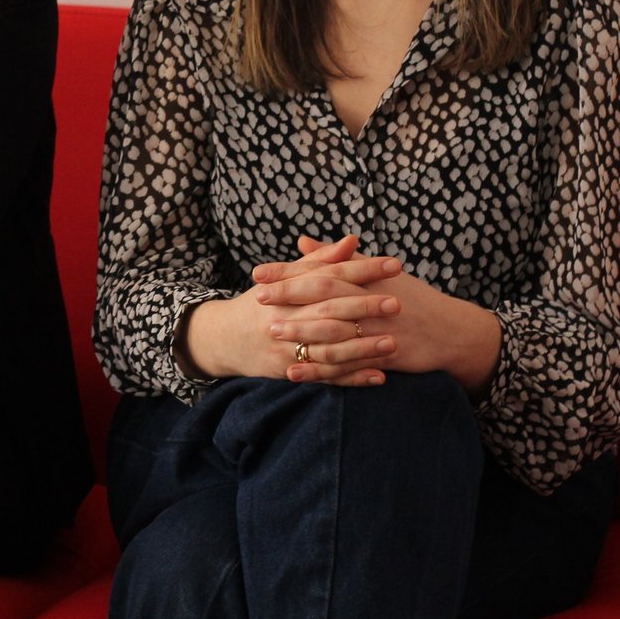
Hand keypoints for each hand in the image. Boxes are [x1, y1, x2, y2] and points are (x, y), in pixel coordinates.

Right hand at [183, 236, 401, 384]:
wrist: (222, 338)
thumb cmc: (259, 304)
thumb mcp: (282, 278)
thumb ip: (319, 261)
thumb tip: (352, 240)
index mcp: (285, 290)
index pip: (329, 275)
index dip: (362, 269)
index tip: (393, 265)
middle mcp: (284, 318)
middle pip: (329, 310)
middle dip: (364, 307)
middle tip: (397, 304)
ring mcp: (286, 346)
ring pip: (329, 347)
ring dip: (362, 347)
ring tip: (393, 342)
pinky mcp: (289, 371)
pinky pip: (325, 376)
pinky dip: (352, 377)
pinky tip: (379, 376)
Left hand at [270, 235, 501, 394]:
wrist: (453, 331)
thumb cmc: (412, 297)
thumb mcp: (378, 273)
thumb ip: (338, 259)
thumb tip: (302, 242)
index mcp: (367, 279)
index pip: (322, 271)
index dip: (289, 272)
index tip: (259, 272)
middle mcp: (371, 302)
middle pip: (324, 297)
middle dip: (289, 297)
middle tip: (257, 299)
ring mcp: (377, 330)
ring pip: (333, 331)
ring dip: (300, 333)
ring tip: (270, 333)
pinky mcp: (382, 357)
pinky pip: (345, 365)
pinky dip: (318, 370)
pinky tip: (293, 373)